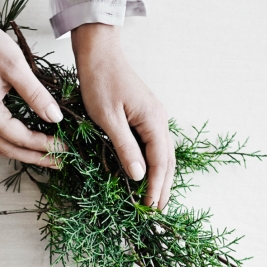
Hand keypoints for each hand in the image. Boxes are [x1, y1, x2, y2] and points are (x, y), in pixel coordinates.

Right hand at [0, 24, 62, 167]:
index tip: (64, 146)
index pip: (20, 137)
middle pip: (10, 150)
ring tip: (45, 157)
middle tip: (59, 161)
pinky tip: (25, 145)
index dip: (43, 144)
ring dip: (23, 155)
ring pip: (1, 148)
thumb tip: (55, 117)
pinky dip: (11, 145)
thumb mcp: (17, 67)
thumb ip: (36, 95)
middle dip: (36, 157)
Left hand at [71, 23, 174, 208]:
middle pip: (168, 160)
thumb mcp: (108, 119)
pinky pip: (156, 145)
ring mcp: (154, 117)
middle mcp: (160, 119)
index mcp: (153, 120)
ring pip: (164, 154)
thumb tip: (140, 176)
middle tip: (157, 212)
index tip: (150, 208)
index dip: (157, 187)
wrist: (99, 54)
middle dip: (164, 187)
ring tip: (156, 199)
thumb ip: (125, 148)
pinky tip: (150, 175)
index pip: (160, 162)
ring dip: (162, 178)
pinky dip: (155, 164)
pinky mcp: (146, 116)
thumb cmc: (100, 82)